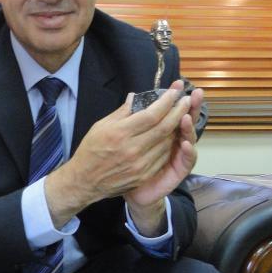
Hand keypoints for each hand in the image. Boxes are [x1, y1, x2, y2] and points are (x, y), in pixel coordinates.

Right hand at [45, 84, 191, 226]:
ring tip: (182, 115)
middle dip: (179, 111)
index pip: (151, 114)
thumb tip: (136, 97)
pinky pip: (162, 157)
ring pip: (166, 143)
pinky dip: (170, 145)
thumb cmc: (91, 150)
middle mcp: (132, 149)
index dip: (167, 102)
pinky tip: (172, 136)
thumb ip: (121, 112)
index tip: (175, 91)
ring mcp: (139, 164)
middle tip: (187, 100)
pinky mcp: (143, 175)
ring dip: (177, 128)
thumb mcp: (100, 126)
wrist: (84, 181)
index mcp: (120, 133)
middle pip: (164, 128)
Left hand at [124, 81, 200, 213]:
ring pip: (189, 138)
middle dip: (191, 107)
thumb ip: (132, 118)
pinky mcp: (179, 170)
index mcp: (162, 131)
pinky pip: (187, 160)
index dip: (175, 98)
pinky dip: (188, 151)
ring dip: (189, 127)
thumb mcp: (127, 137)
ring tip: (186, 117)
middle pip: (186, 121)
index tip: (177, 84)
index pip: (171, 111)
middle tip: (195, 93)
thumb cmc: (128, 163)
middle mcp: (174, 140)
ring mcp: (178, 155)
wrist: (131, 191)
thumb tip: (132, 96)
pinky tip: (185, 142)